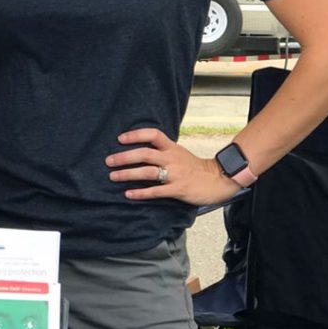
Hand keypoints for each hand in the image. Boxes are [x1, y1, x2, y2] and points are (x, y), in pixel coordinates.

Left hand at [106, 127, 237, 206]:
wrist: (218, 180)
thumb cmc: (194, 167)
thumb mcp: (179, 153)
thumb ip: (162, 151)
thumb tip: (139, 151)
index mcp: (172, 148)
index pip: (153, 134)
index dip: (136, 135)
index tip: (120, 139)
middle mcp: (172, 158)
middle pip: (144, 154)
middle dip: (124, 157)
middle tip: (108, 161)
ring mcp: (175, 174)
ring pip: (147, 172)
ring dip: (127, 174)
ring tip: (113, 176)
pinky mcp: (178, 189)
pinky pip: (156, 191)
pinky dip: (141, 193)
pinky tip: (128, 194)